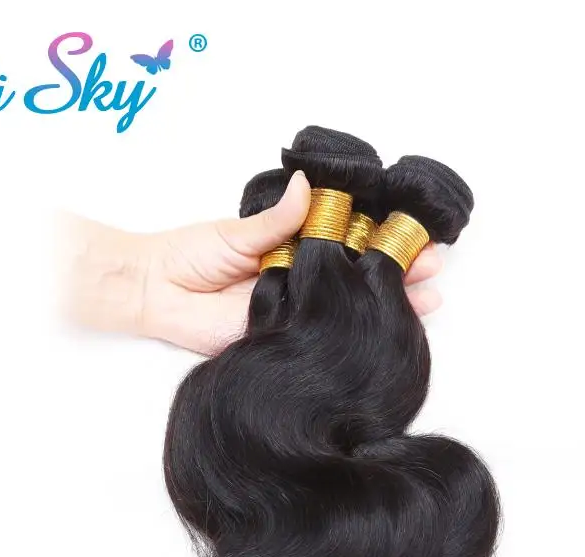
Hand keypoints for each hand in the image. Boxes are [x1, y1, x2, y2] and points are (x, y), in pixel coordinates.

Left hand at [59, 174, 445, 356]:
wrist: (152, 292)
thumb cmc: (188, 255)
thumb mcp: (237, 231)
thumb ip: (277, 219)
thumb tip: (312, 187)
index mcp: (296, 249)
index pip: (349, 245)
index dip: (382, 242)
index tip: (414, 237)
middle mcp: (303, 282)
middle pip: (358, 281)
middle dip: (398, 276)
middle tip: (432, 270)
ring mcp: (297, 314)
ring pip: (348, 312)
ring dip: (386, 309)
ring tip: (426, 302)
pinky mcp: (285, 341)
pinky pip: (321, 339)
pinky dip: (349, 338)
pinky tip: (381, 334)